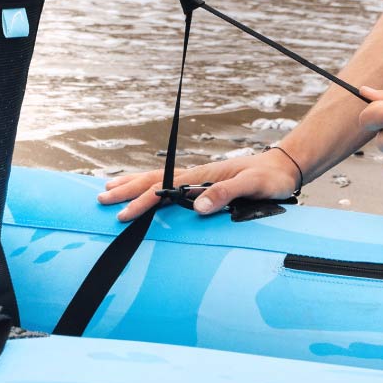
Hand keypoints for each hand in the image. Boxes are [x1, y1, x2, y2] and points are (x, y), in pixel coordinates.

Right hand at [97, 150, 300, 221]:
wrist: (283, 167)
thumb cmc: (270, 178)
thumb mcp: (253, 186)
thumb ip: (226, 193)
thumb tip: (197, 207)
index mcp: (200, 176)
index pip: (163, 189)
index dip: (141, 202)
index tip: (123, 215)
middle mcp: (194, 175)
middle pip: (151, 180)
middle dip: (125, 189)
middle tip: (100, 198)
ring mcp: (195, 178)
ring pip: (155, 178)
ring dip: (131, 183)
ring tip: (108, 187)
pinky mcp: (200, 183)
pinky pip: (166, 182)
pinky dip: (146, 183)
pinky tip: (141, 188)